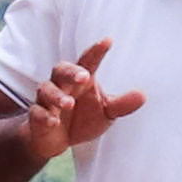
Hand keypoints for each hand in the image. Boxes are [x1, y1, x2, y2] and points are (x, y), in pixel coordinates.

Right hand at [14, 38, 147, 161]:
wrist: (55, 139)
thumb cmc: (82, 118)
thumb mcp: (106, 113)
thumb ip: (121, 104)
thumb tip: (143, 96)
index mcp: (80, 80)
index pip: (88, 61)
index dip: (96, 51)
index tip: (108, 41)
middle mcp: (62, 85)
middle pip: (61, 70)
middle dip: (71, 72)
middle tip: (84, 76)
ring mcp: (47, 100)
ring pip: (47, 90)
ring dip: (57, 96)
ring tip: (69, 103)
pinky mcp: (37, 117)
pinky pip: (37, 113)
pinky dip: (45, 117)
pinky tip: (54, 121)